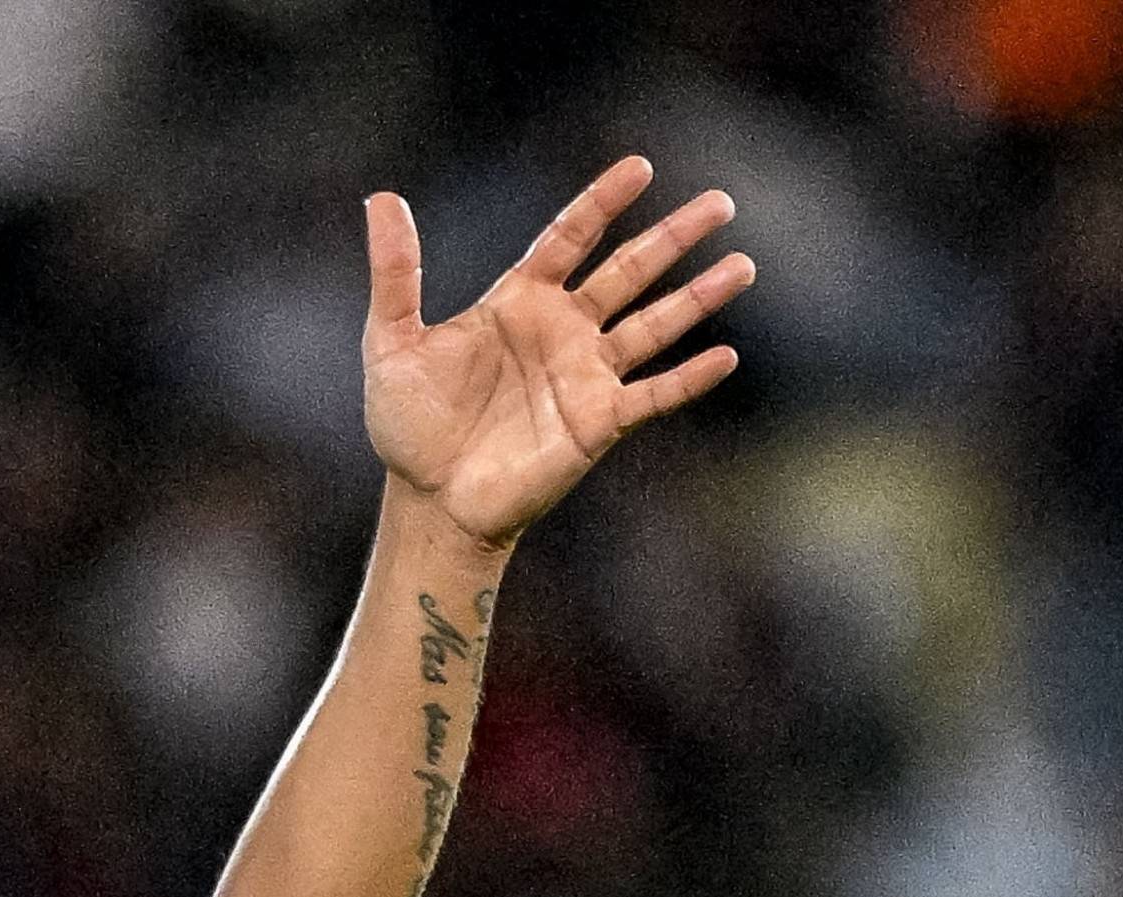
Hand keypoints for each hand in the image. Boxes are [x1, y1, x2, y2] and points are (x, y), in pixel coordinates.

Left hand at [361, 158, 748, 548]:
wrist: (431, 502)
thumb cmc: (408, 425)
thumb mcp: (393, 342)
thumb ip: (396, 273)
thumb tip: (381, 198)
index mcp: (520, 302)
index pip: (571, 237)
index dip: (603, 202)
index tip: (640, 167)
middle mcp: (563, 331)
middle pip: (629, 271)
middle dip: (674, 237)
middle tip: (721, 201)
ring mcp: (586, 375)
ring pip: (655, 325)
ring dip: (699, 296)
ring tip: (742, 265)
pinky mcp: (599, 422)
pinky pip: (653, 395)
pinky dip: (688, 379)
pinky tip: (726, 357)